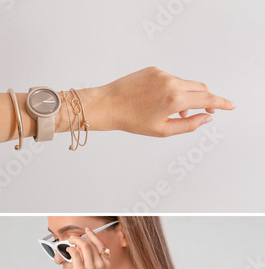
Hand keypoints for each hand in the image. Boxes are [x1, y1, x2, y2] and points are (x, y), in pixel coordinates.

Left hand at [64, 227, 110, 268]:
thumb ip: (92, 263)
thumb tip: (81, 250)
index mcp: (106, 266)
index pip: (101, 245)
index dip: (93, 236)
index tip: (87, 231)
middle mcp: (101, 266)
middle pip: (91, 244)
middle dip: (80, 238)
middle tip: (72, 237)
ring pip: (84, 246)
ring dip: (74, 241)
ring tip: (68, 242)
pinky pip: (74, 254)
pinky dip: (69, 249)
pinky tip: (66, 250)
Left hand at [82, 67, 234, 136]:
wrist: (106, 105)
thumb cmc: (130, 120)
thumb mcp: (162, 130)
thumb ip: (188, 125)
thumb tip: (206, 118)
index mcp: (175, 99)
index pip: (207, 99)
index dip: (221, 103)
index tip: (230, 106)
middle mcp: (171, 83)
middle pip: (200, 88)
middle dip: (206, 99)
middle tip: (205, 111)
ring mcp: (161, 74)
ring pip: (185, 83)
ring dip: (186, 95)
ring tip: (174, 111)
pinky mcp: (152, 69)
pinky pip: (170, 78)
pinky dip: (172, 88)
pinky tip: (158, 100)